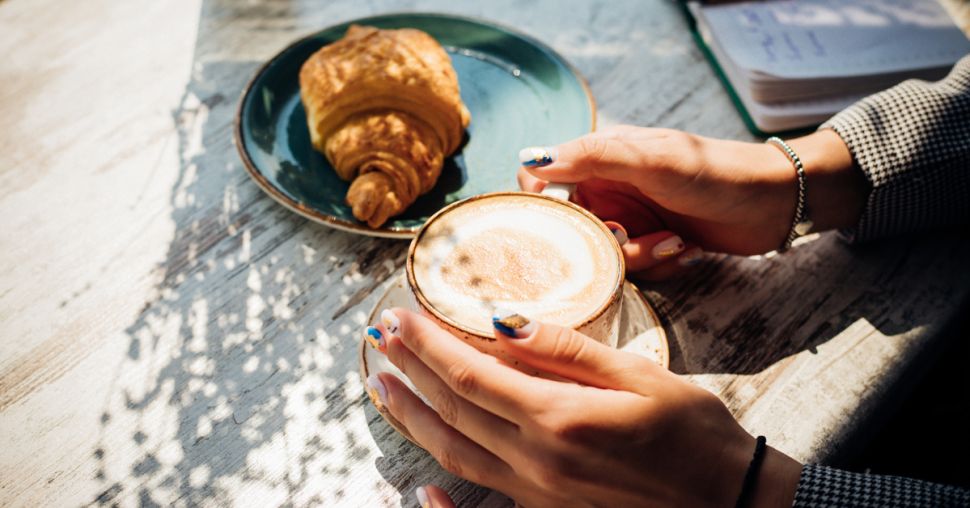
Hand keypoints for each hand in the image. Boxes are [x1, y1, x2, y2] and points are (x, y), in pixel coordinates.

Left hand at [366, 309, 802, 506]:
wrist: (727, 501)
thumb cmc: (693, 433)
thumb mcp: (640, 375)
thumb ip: (568, 350)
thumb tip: (505, 322)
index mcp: (560, 419)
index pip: (472, 376)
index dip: (429, 345)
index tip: (400, 316)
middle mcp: (537, 460)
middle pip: (453, 411)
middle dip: (410, 371)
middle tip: (379, 337)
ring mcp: (537, 490)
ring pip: (454, 452)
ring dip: (413, 417)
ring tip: (383, 387)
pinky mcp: (546, 506)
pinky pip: (480, 493)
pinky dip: (443, 485)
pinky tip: (420, 484)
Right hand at [518, 126, 867, 277]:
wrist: (775, 202)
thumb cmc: (714, 170)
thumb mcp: (652, 159)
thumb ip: (592, 157)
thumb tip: (530, 159)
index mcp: (600, 159)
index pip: (543, 180)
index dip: (542, 205)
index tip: (557, 226)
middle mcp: (608, 188)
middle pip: (573, 228)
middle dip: (604, 242)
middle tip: (630, 237)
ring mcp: (631, 218)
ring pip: (604, 255)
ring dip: (640, 256)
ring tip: (675, 240)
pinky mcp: (652, 244)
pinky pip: (634, 269)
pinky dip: (659, 264)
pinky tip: (687, 249)